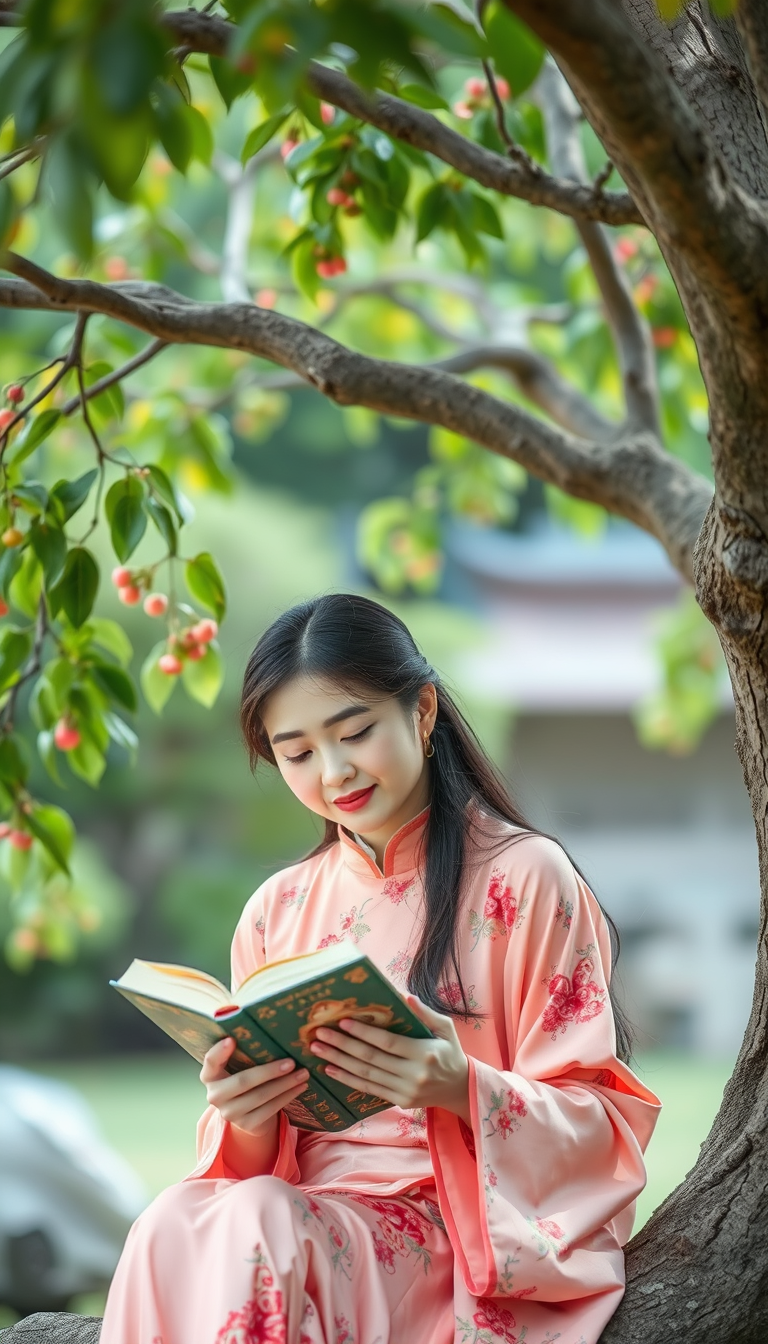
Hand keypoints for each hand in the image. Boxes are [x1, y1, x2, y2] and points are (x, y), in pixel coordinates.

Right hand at [200, 1037, 309, 1137]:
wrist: (248, 1113)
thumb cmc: (246, 1079)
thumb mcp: (239, 1067)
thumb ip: (244, 1053)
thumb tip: (269, 1030)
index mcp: (210, 1076)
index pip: (210, 1062)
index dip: (219, 1052)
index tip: (232, 1039)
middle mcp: (215, 1096)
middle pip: (242, 1081)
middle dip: (269, 1071)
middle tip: (292, 1062)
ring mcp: (230, 1113)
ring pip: (261, 1096)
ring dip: (285, 1084)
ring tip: (303, 1073)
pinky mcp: (246, 1125)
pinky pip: (270, 1109)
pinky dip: (287, 1096)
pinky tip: (300, 1087)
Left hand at [309, 995, 470, 1122]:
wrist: (460, 1088)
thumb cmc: (450, 1052)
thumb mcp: (446, 1028)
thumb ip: (425, 1013)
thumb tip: (403, 995)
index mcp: (425, 1053)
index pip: (388, 1042)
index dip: (364, 1033)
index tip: (343, 1022)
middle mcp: (414, 1075)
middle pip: (371, 1059)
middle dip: (343, 1045)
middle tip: (319, 1034)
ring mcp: (405, 1091)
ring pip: (366, 1075)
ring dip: (339, 1062)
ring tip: (318, 1050)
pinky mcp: (399, 1102)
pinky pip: (369, 1089)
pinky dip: (348, 1079)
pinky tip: (330, 1069)